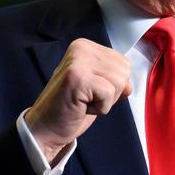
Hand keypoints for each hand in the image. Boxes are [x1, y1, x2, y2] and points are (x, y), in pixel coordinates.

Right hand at [25, 39, 131, 163]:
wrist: (46, 128)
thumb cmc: (70, 108)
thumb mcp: (96, 88)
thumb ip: (114, 80)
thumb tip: (129, 85)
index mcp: (85, 46)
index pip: (123, 62)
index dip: (112, 84)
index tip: (89, 90)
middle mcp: (81, 48)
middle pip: (124, 71)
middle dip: (111, 92)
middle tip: (86, 98)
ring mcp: (78, 62)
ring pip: (119, 82)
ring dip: (105, 101)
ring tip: (83, 101)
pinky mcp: (78, 78)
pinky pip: (109, 94)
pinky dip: (100, 108)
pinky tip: (81, 106)